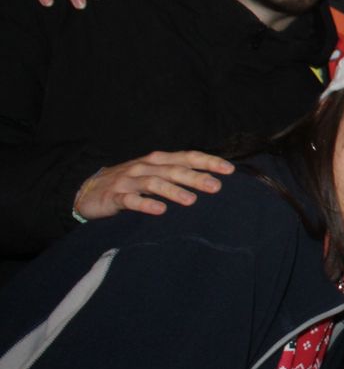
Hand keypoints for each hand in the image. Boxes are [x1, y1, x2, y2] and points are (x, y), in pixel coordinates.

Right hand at [73, 151, 234, 219]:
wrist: (88, 191)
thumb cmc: (130, 183)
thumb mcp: (155, 175)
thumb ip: (178, 175)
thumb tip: (213, 180)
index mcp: (158, 160)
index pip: (186, 157)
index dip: (207, 161)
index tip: (229, 169)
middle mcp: (145, 167)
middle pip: (173, 170)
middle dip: (196, 177)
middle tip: (216, 187)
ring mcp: (129, 181)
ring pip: (154, 183)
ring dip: (173, 191)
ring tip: (191, 200)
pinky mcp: (114, 197)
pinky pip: (131, 200)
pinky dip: (146, 204)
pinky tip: (160, 211)